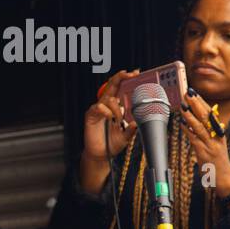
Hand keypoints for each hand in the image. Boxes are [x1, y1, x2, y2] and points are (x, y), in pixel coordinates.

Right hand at [79, 69, 138, 192]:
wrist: (100, 155)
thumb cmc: (112, 143)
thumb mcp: (127, 136)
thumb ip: (132, 128)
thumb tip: (139, 122)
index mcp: (115, 107)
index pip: (120, 89)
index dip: (126, 80)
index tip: (136, 73)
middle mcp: (106, 106)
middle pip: (111, 86)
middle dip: (120, 77)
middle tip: (130, 74)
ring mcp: (98, 110)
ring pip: (108, 99)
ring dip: (117, 108)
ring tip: (120, 119)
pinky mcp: (90, 116)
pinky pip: (98, 108)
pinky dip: (106, 111)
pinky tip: (110, 118)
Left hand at [180, 91, 229, 195]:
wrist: (224, 177)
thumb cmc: (216, 159)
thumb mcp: (214, 143)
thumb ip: (205, 132)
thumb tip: (191, 120)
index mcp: (219, 132)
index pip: (211, 114)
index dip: (202, 103)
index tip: (194, 93)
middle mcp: (216, 137)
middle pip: (206, 117)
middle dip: (196, 104)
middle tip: (188, 94)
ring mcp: (211, 145)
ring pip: (200, 127)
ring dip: (190, 116)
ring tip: (183, 107)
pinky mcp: (204, 153)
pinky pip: (195, 140)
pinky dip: (188, 131)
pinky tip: (182, 125)